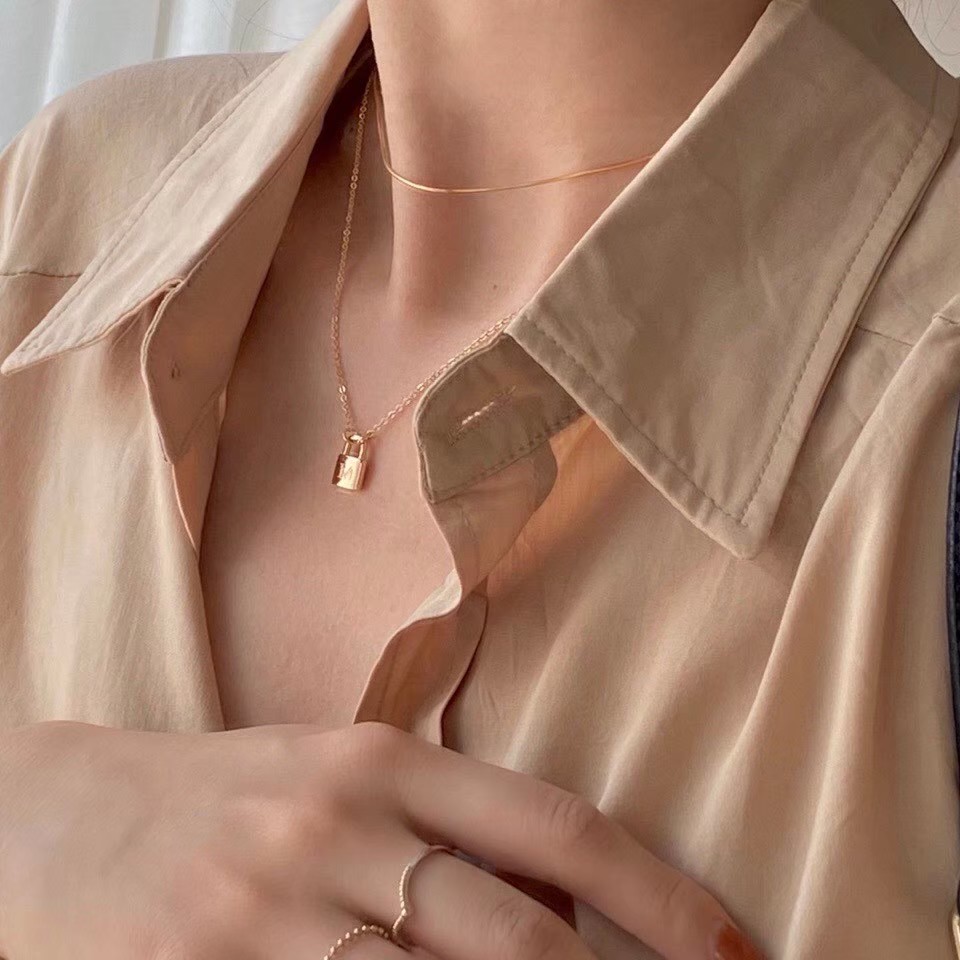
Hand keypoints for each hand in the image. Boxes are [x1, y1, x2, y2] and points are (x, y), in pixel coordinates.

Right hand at [0, 720, 764, 959]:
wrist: (53, 818)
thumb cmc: (222, 796)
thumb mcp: (332, 775)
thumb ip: (437, 821)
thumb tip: (558, 896)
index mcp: (378, 761)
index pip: (553, 827)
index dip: (658, 897)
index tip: (733, 949)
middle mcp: (335, 828)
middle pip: (517, 933)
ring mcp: (269, 913)